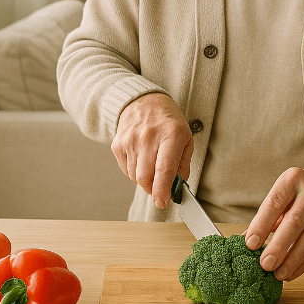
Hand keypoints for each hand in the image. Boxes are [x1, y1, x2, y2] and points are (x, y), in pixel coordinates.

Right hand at [111, 93, 193, 208]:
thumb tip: (178, 188)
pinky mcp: (118, 144)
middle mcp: (148, 137)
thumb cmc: (168, 122)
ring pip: (134, 177)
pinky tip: (142, 159)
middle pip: (145, 177)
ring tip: (152, 165)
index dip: (162, 190)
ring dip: (144, 180)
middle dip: (153, 189)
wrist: (144, 101)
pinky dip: (134, 172)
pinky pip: (125, 170)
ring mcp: (130, 140)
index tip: (162, 202)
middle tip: (160, 188)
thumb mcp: (186, 139)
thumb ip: (183, 165)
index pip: (164, 169)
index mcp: (171, 134)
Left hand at [244, 165, 303, 280]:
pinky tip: (293, 272)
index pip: (274, 204)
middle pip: (294, 222)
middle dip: (279, 246)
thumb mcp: (284, 192)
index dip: (261, 225)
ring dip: (293, 259)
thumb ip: (267, 215)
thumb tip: (245, 239)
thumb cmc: (303, 189)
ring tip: (279, 274)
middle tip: (265, 265)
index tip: (250, 245)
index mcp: (292, 180)